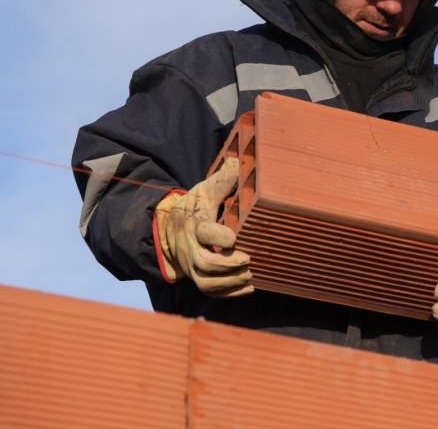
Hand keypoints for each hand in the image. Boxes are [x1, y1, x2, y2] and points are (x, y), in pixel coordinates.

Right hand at [153, 157, 252, 296]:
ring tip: (251, 275)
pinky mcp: (197, 277)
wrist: (169, 228)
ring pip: (206, 282)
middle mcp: (189, 248)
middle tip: (248, 259)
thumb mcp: (204, 190)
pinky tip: (249, 287)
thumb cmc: (194, 207)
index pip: (202, 231)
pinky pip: (210, 292)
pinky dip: (229, 293)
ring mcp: (191, 266)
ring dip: (231, 282)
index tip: (233, 237)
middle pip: (204, 263)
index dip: (217, 235)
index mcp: (193, 223)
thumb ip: (222, 179)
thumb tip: (237, 161)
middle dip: (227, 265)